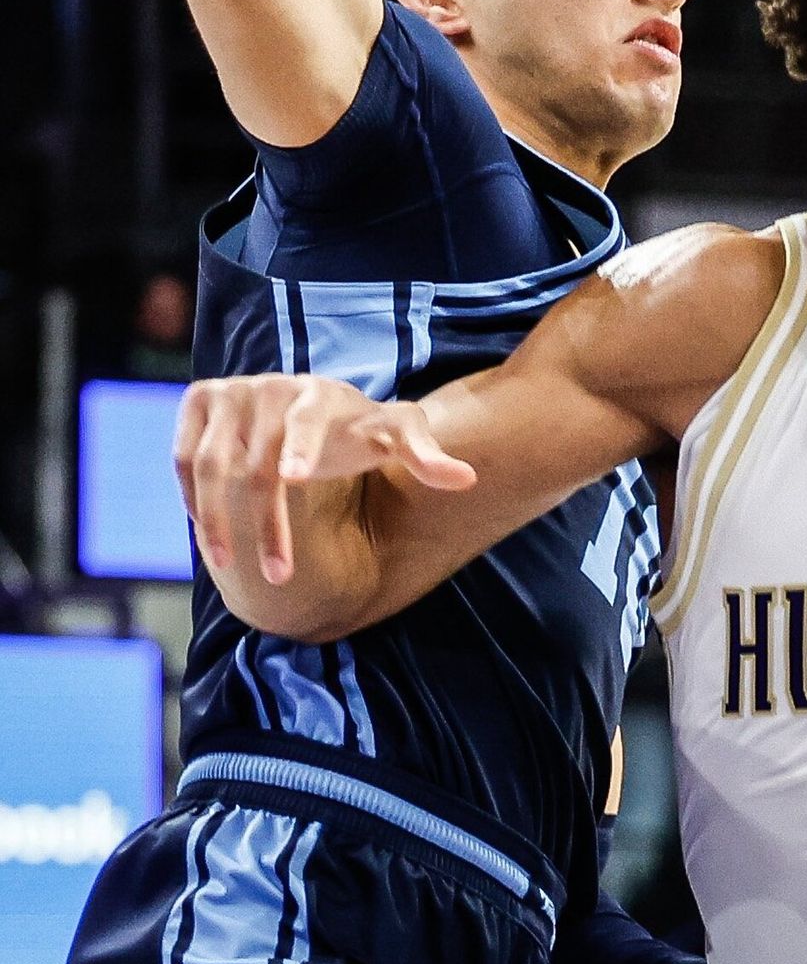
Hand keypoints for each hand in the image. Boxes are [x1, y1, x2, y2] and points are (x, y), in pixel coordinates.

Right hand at [173, 374, 475, 586]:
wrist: (319, 405)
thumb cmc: (362, 428)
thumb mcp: (398, 435)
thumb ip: (427, 456)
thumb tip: (466, 480)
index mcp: (321, 392)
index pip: (309, 419)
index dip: (303, 447)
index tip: (295, 480)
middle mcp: (270, 387)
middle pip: (254, 461)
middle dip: (266, 522)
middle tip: (282, 575)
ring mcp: (229, 394)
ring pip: (208, 464)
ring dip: (216, 519)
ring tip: (232, 566)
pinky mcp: (198, 403)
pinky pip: (183, 458)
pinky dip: (191, 496)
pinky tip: (214, 537)